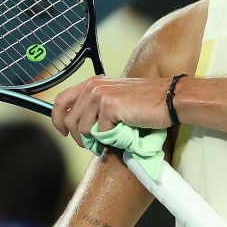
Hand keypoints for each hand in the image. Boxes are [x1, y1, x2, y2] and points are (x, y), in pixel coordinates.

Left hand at [51, 76, 175, 146]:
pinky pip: (100, 132)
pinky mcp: (109, 106)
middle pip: (68, 120)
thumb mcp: (115, 98)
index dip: (57, 119)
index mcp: (92, 82)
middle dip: (79, 137)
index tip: (64, 132)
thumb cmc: (146, 103)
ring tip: (112, 137)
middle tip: (95, 143)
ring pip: (82, 129)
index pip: (60, 100)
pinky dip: (111, 137)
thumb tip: (78, 128)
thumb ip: (96, 107)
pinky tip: (124, 131)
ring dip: (96, 139)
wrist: (169, 99)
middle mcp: (93, 86)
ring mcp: (100, 95)